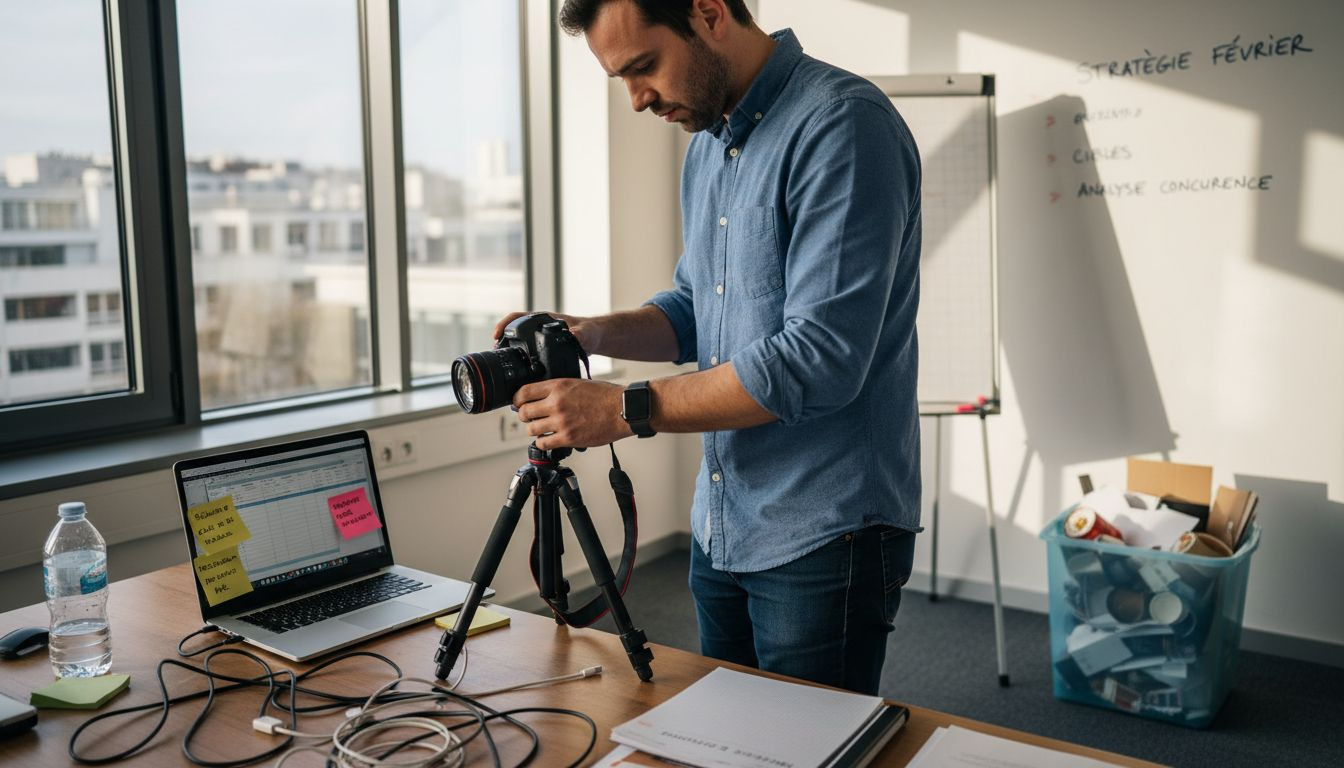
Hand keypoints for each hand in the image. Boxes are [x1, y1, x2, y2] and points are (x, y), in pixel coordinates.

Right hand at [493, 311, 600, 354]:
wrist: (593, 338)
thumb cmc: (590, 332)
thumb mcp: (586, 333)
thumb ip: (581, 334)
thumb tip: (573, 334)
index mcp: (544, 319)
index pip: (518, 316)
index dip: (505, 324)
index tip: (497, 334)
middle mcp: (539, 327)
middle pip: (513, 329)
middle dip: (502, 338)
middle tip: (496, 350)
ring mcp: (539, 337)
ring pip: (518, 341)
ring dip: (508, 348)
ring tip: (503, 362)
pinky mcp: (542, 348)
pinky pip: (526, 351)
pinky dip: (519, 359)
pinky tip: (518, 372)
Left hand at [512, 378, 629, 449]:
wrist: (623, 409)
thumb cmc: (606, 396)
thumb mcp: (578, 382)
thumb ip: (559, 389)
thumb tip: (542, 396)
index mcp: (558, 386)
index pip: (524, 392)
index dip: (517, 400)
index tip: (519, 403)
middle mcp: (557, 403)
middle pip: (524, 412)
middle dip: (525, 416)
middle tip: (531, 418)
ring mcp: (561, 421)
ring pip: (531, 429)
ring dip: (534, 430)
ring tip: (542, 429)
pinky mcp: (568, 437)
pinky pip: (543, 443)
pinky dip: (544, 442)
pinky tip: (550, 439)